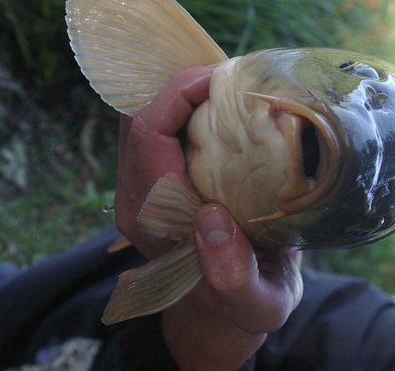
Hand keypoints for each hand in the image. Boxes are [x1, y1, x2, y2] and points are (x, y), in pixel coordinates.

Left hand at [114, 66, 302, 369]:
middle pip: (137, 119)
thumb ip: (235, 276)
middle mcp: (137, 203)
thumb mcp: (258, 304)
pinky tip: (213, 109)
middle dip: (179, 85)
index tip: (224, 77)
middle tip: (230, 77)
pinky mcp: (148, 188)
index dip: (178, 93)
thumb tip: (213, 219)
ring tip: (223, 89)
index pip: (149, 134)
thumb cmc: (245, 308)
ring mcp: (138, 194)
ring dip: (176, 96)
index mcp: (157, 222)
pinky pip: (152, 132)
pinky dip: (177, 111)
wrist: (221, 317)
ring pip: (139, 122)